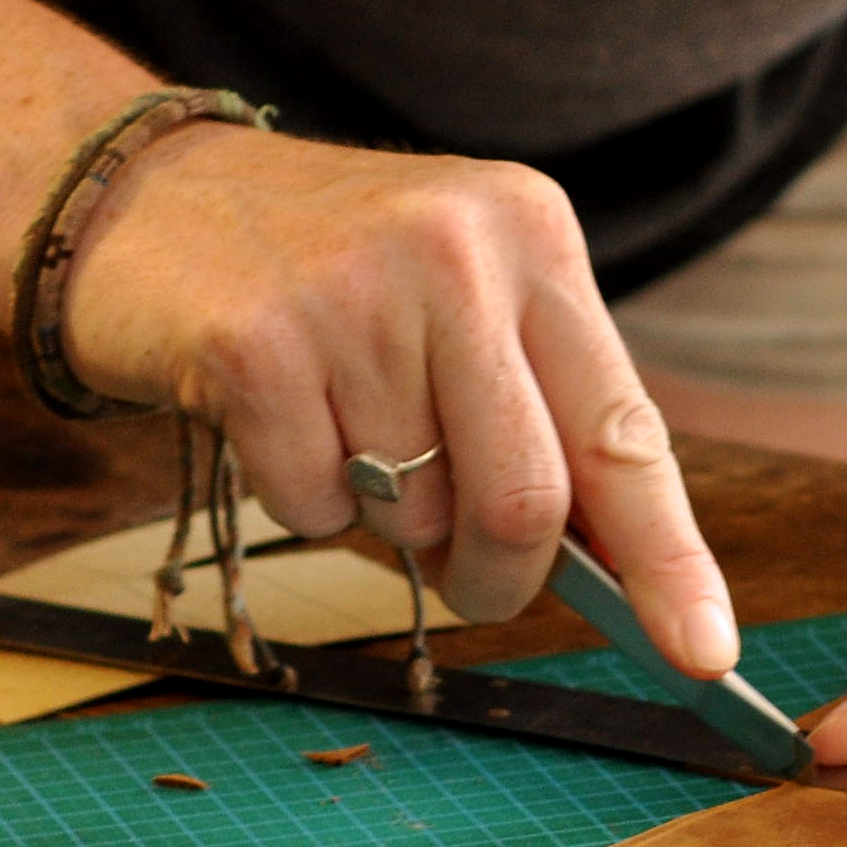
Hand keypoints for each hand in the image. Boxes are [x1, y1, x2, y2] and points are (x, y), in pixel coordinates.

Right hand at [46, 120, 739, 671]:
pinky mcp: (253, 341)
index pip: (625, 428)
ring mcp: (353, 289)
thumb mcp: (459, 295)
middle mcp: (457, 247)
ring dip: (383, 519)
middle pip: (526, 500)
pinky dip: (298, 500)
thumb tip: (619, 570)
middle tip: (469, 581)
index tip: (705, 651)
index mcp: (533, 233)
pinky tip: (274, 418)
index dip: (670, 556)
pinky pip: (309, 506)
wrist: (141, 196)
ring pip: (414, 512)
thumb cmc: (324, 273)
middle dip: (501, 577)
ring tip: (341, 430)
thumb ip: (541, 408)